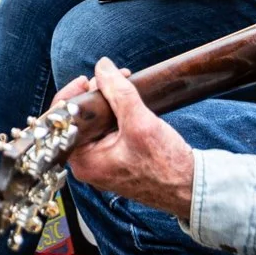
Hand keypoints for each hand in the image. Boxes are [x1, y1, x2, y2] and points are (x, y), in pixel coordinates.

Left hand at [61, 60, 196, 220]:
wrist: (192, 188)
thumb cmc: (166, 166)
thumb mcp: (140, 123)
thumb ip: (119, 92)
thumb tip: (102, 66)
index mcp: (83, 161)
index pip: (63, 121)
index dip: (73, 95)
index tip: (88, 79)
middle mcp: (87, 163)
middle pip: (80, 118)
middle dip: (97, 94)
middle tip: (114, 78)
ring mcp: (102, 161)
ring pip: (96, 122)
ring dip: (109, 101)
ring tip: (125, 85)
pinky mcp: (116, 158)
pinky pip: (108, 130)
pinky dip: (117, 113)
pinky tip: (130, 101)